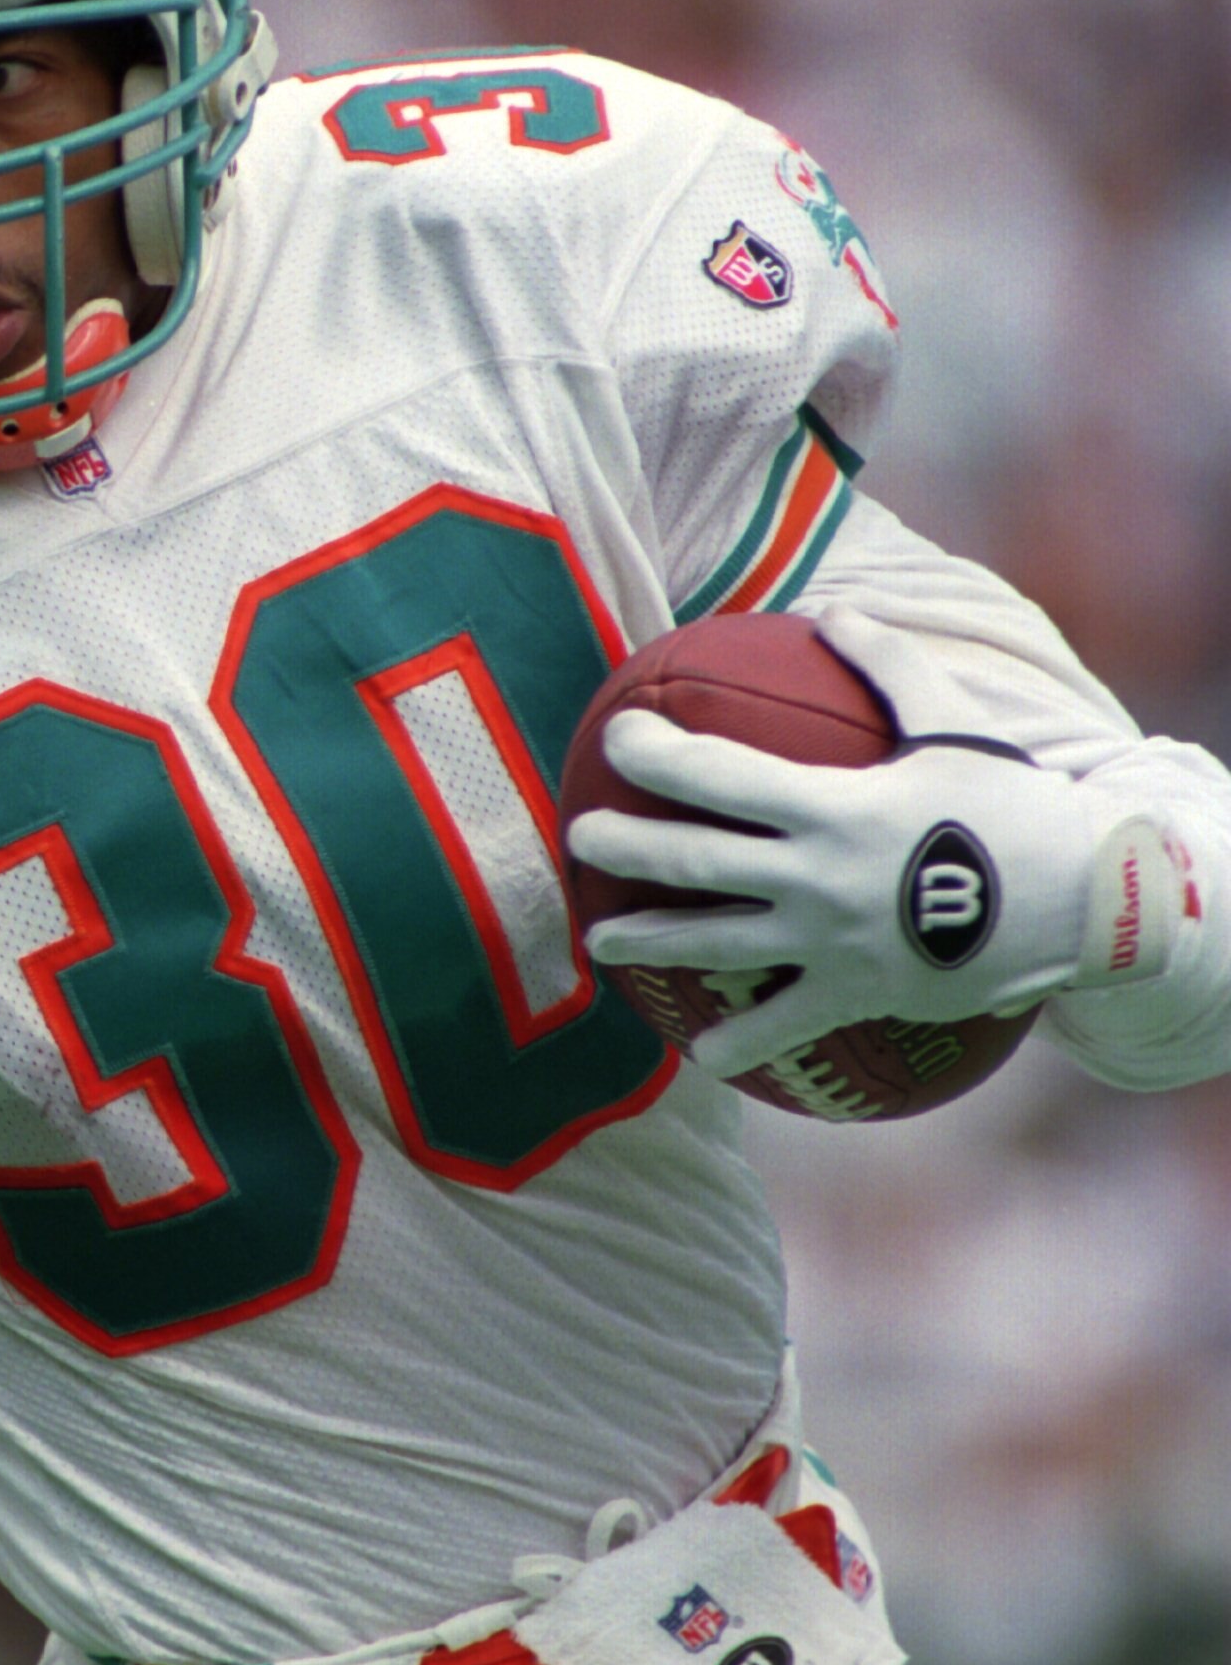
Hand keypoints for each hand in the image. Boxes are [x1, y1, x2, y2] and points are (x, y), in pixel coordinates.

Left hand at [565, 632, 1163, 1077]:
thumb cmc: (1012, 804)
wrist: (1086, 902)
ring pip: (715, 945)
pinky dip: (739, 1041)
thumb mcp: (955, 724)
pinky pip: (785, 1023)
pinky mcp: (858, 993)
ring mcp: (832, 942)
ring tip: (598, 940)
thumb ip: (888, 666)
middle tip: (578, 837)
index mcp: (834, 807)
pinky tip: (698, 1054)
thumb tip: (830, 610)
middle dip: (623, 848)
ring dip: (648, 943)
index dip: (657, 754)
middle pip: (693, 863)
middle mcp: (819, 878)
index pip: (718, 775)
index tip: (618, 736)